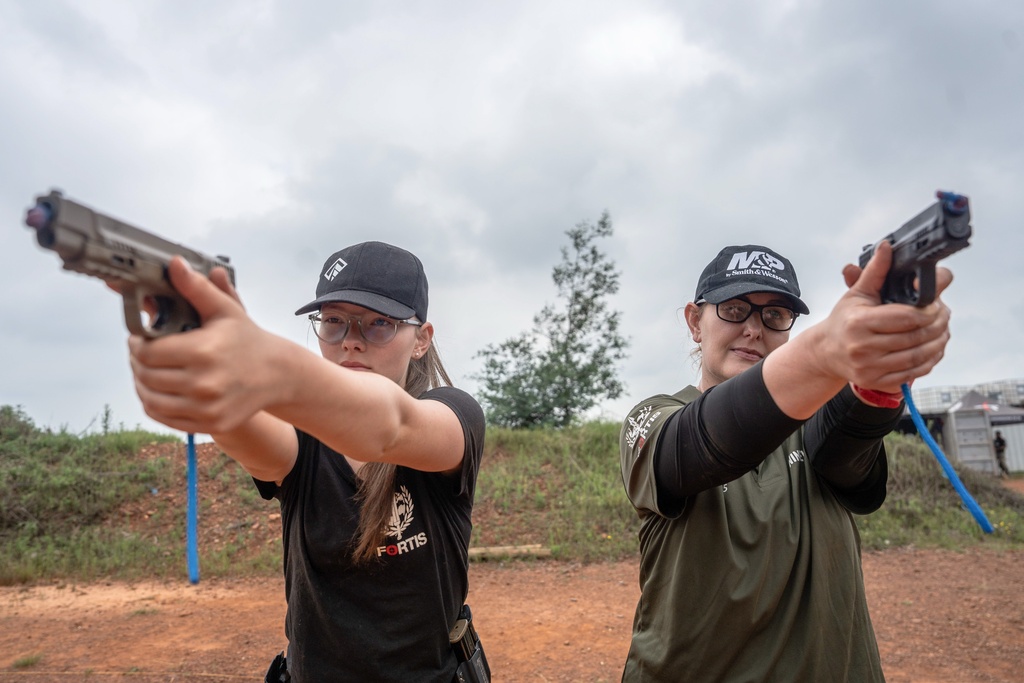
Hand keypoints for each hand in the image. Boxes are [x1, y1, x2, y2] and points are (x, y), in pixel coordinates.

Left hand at [127, 257, 278, 433]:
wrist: (277, 374)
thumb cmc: (246, 338)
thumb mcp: (225, 309)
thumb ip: (196, 287)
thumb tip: (175, 263)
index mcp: (204, 351)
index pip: (148, 353)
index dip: (137, 344)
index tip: (139, 338)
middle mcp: (204, 383)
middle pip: (146, 376)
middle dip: (137, 363)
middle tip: (141, 353)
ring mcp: (207, 408)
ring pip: (150, 400)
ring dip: (142, 385)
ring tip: (146, 371)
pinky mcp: (210, 424)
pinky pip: (165, 418)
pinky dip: (155, 405)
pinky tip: (159, 390)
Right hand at [816, 241, 952, 392]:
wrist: (826, 352)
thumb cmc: (844, 320)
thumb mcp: (857, 293)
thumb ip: (876, 271)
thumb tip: (887, 247)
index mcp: (859, 323)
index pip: (907, 317)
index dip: (929, 310)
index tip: (937, 303)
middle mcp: (863, 348)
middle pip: (916, 337)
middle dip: (938, 324)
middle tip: (944, 315)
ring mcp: (870, 368)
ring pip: (918, 356)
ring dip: (938, 343)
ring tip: (942, 331)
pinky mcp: (876, 382)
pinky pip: (912, 373)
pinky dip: (929, 361)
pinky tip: (932, 349)